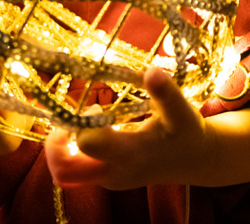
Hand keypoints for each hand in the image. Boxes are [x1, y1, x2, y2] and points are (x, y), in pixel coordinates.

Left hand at [44, 67, 209, 189]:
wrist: (194, 160)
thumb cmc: (187, 131)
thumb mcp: (182, 111)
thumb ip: (166, 92)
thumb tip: (151, 70)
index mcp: (131, 153)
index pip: (88, 143)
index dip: (84, 121)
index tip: (96, 105)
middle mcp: (114, 171)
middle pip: (64, 172)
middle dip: (55, 147)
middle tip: (65, 121)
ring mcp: (108, 178)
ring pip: (67, 174)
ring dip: (63, 148)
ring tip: (83, 120)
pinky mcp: (107, 178)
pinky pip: (79, 170)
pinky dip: (76, 149)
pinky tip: (97, 127)